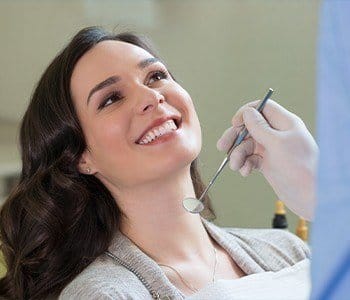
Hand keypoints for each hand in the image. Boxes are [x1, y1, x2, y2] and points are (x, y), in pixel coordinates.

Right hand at [217, 99, 318, 220]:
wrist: (309, 196)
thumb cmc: (299, 167)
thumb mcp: (277, 143)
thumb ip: (259, 127)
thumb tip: (247, 112)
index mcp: (284, 123)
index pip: (262, 108)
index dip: (246, 113)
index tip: (235, 123)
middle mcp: (277, 134)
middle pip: (249, 127)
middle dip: (235, 137)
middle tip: (222, 147)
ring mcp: (272, 149)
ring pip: (247, 145)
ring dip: (238, 154)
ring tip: (236, 166)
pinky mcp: (268, 163)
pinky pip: (250, 159)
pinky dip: (245, 164)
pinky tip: (246, 172)